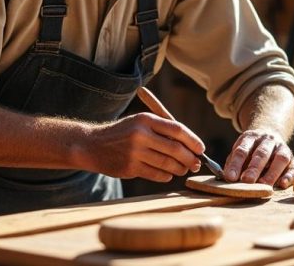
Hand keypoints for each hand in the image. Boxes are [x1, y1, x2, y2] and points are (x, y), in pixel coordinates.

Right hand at [80, 112, 203, 181]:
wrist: (92, 145)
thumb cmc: (124, 133)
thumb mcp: (141, 122)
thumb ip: (164, 130)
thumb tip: (191, 145)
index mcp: (146, 119)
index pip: (177, 130)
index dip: (193, 141)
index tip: (201, 149)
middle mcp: (141, 134)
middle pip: (175, 149)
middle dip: (190, 158)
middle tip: (196, 163)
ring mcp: (135, 152)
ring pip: (167, 164)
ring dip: (179, 168)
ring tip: (183, 169)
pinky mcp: (129, 168)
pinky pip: (156, 174)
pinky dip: (166, 175)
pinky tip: (168, 174)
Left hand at [223, 129, 293, 188]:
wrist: (270, 136)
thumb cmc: (250, 151)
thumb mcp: (239, 151)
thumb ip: (233, 164)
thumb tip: (228, 180)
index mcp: (251, 137)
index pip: (242, 150)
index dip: (236, 164)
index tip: (230, 177)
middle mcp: (268, 140)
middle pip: (262, 153)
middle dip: (254, 168)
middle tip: (247, 180)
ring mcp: (282, 148)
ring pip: (280, 158)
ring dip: (272, 173)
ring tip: (263, 185)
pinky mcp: (292, 159)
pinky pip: (293, 167)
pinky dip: (289, 176)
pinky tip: (282, 184)